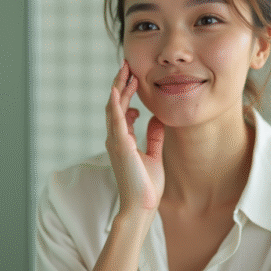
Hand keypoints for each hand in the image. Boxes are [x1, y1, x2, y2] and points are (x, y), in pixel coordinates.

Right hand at [105, 61, 164, 215]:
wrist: (142, 205)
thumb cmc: (146, 185)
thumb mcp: (154, 155)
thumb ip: (153, 136)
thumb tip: (157, 118)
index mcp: (122, 140)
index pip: (122, 110)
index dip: (127, 93)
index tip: (134, 77)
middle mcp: (115, 138)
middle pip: (115, 104)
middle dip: (121, 84)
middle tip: (127, 65)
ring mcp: (116, 141)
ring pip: (113, 108)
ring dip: (119, 88)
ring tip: (125, 71)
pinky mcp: (120, 146)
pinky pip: (115, 120)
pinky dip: (116, 104)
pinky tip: (118, 90)